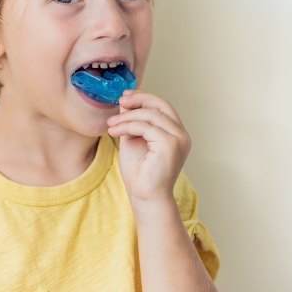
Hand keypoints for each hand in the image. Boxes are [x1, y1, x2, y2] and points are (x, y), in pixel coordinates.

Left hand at [106, 90, 190, 210]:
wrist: (144, 196)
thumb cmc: (139, 172)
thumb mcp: (132, 138)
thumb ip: (132, 120)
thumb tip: (125, 101)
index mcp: (174, 132)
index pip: (162, 106)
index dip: (143, 97)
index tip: (125, 95)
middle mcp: (181, 134)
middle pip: (160, 104)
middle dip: (139, 99)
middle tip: (120, 101)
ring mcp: (178, 139)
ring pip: (150, 115)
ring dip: (126, 117)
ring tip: (111, 124)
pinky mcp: (171, 145)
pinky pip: (146, 127)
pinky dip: (127, 126)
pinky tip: (114, 132)